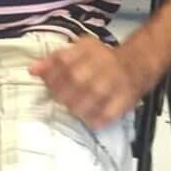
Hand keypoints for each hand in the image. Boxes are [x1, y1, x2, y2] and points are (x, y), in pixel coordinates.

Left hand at [28, 34, 154, 128]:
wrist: (138, 63)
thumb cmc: (103, 58)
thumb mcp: (79, 50)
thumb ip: (55, 59)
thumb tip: (32, 70)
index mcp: (89, 50)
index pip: (62, 62)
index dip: (50, 76)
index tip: (48, 84)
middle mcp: (102, 65)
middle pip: (72, 82)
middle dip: (61, 94)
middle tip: (61, 98)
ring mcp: (114, 84)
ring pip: (86, 102)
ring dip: (75, 108)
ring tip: (75, 107)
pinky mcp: (124, 101)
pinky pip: (104, 117)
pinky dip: (93, 120)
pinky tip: (89, 117)